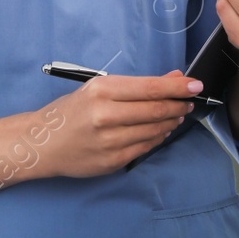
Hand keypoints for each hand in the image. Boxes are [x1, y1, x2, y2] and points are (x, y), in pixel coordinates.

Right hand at [37, 70, 200, 177]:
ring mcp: (110, 140)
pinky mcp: (113, 160)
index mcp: (101, 90)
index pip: (149, 88)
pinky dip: (158, 137)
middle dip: (178, 105)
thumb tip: (174, 77)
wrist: (42, 143)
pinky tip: (161, 130)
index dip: (177, 87)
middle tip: (188, 102)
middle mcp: (105, 115)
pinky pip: (146, 147)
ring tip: (176, 115)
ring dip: (171, 122)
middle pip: (156, 110)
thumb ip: (137, 85)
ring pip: (154, 130)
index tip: (196, 85)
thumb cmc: (70, 111)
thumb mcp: (98, 89)